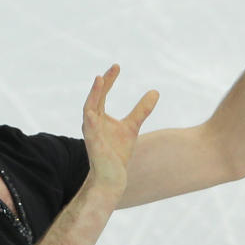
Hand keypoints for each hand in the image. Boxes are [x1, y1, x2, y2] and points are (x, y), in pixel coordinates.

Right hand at [82, 65, 158, 199]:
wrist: (113, 178)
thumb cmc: (118, 153)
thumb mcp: (132, 126)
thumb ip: (141, 109)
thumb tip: (155, 91)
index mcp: (98, 117)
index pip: (102, 94)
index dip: (108, 80)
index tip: (117, 66)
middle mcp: (92, 122)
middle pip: (95, 97)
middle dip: (103, 82)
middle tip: (114, 67)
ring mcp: (91, 133)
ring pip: (88, 109)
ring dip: (93, 94)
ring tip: (99, 79)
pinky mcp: (93, 145)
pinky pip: (91, 129)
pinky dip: (91, 118)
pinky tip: (94, 111)